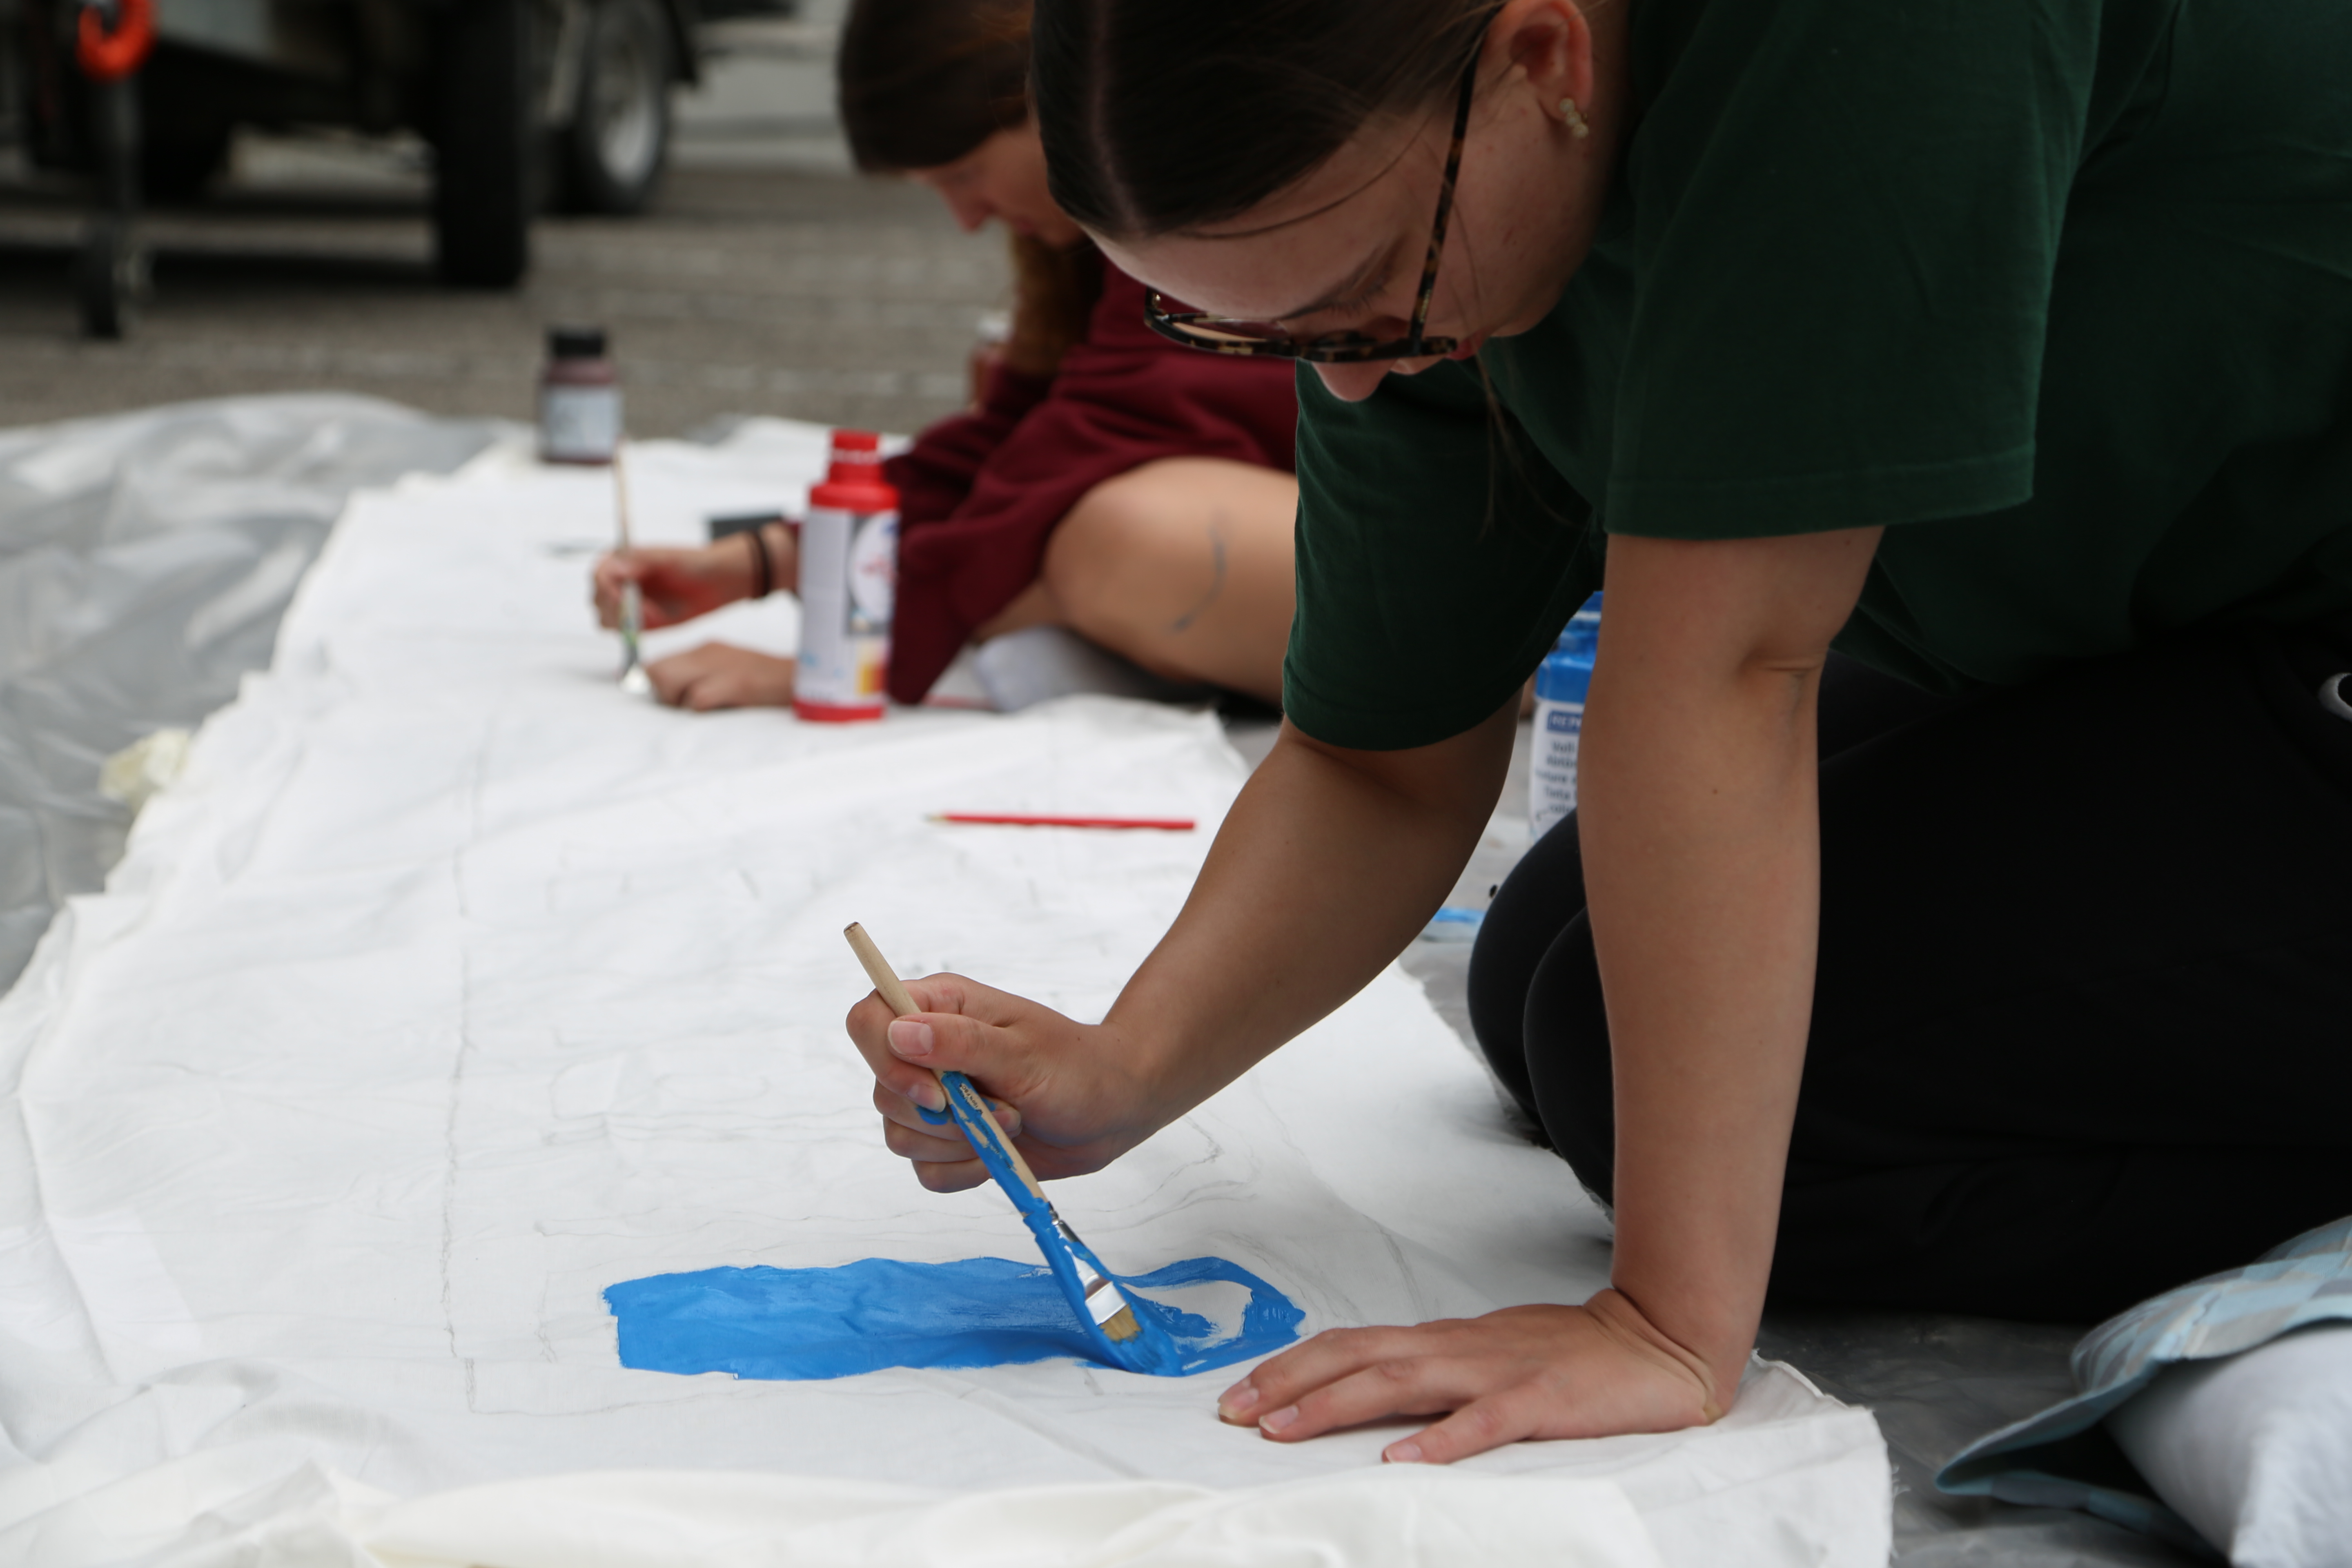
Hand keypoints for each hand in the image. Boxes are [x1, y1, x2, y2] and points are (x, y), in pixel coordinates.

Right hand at [593, 540, 752, 629]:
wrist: (716, 582)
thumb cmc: (693, 564)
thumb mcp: (667, 558)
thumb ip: (639, 561)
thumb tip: (613, 566)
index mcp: (620, 559)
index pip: (598, 575)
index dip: (608, 590)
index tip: (624, 598)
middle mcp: (618, 581)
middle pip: (597, 600)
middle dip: (618, 608)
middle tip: (645, 611)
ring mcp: (626, 603)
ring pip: (605, 619)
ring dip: (626, 622)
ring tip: (656, 615)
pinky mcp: (637, 621)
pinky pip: (623, 632)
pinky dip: (635, 631)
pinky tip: (659, 620)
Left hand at [646, 643, 795, 710]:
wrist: (807, 681)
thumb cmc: (768, 686)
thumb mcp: (731, 672)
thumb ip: (703, 678)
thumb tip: (671, 696)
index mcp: (707, 649)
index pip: (657, 663)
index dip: (656, 686)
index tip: (671, 701)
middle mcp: (708, 652)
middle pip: (655, 671)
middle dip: (663, 695)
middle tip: (687, 708)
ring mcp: (721, 665)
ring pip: (668, 681)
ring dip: (679, 702)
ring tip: (705, 709)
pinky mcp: (736, 682)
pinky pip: (696, 698)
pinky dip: (699, 711)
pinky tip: (721, 711)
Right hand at [845, 973, 1165, 1191]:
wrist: (1111, 1111)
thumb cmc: (1076, 1068)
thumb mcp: (1024, 1052)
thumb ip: (960, 1044)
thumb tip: (899, 1032)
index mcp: (940, 1008)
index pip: (868, 1019)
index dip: (883, 1059)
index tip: (934, 1091)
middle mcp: (927, 1050)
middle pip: (882, 1089)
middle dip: (941, 1115)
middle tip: (1003, 1108)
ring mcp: (934, 1098)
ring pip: (899, 1134)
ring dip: (958, 1143)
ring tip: (1011, 1123)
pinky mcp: (946, 1141)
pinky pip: (924, 1170)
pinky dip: (962, 1170)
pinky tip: (997, 1153)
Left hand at [1215, 1290, 1723, 1463]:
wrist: (1652, 1343)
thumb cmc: (1564, 1357)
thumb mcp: (1485, 1360)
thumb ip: (1432, 1375)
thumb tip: (1367, 1393)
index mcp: (1443, 1342)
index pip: (1351, 1345)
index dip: (1292, 1367)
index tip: (1241, 1394)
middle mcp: (1457, 1349)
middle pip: (1357, 1356)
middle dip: (1290, 1382)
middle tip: (1235, 1411)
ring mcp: (1497, 1372)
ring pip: (1402, 1381)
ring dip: (1337, 1404)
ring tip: (1287, 1430)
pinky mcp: (1540, 1399)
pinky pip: (1483, 1421)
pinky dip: (1441, 1438)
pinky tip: (1402, 1460)